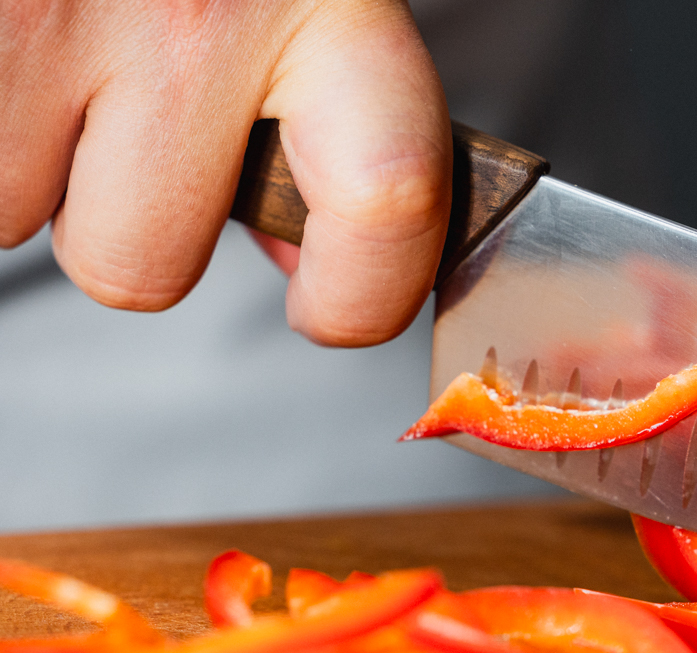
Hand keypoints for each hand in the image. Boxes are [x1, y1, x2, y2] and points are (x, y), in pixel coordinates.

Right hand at [0, 0, 449, 345]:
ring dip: (19, 157)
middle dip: (118, 215)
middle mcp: (193, 12)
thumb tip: (311, 267)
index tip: (330, 311)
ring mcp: (50, 11)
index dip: (360, 294)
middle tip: (117, 110)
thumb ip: (321, 121)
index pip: (390, 200)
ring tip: (46, 42)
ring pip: (11, 217)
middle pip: (138, 266)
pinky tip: (15, 37)